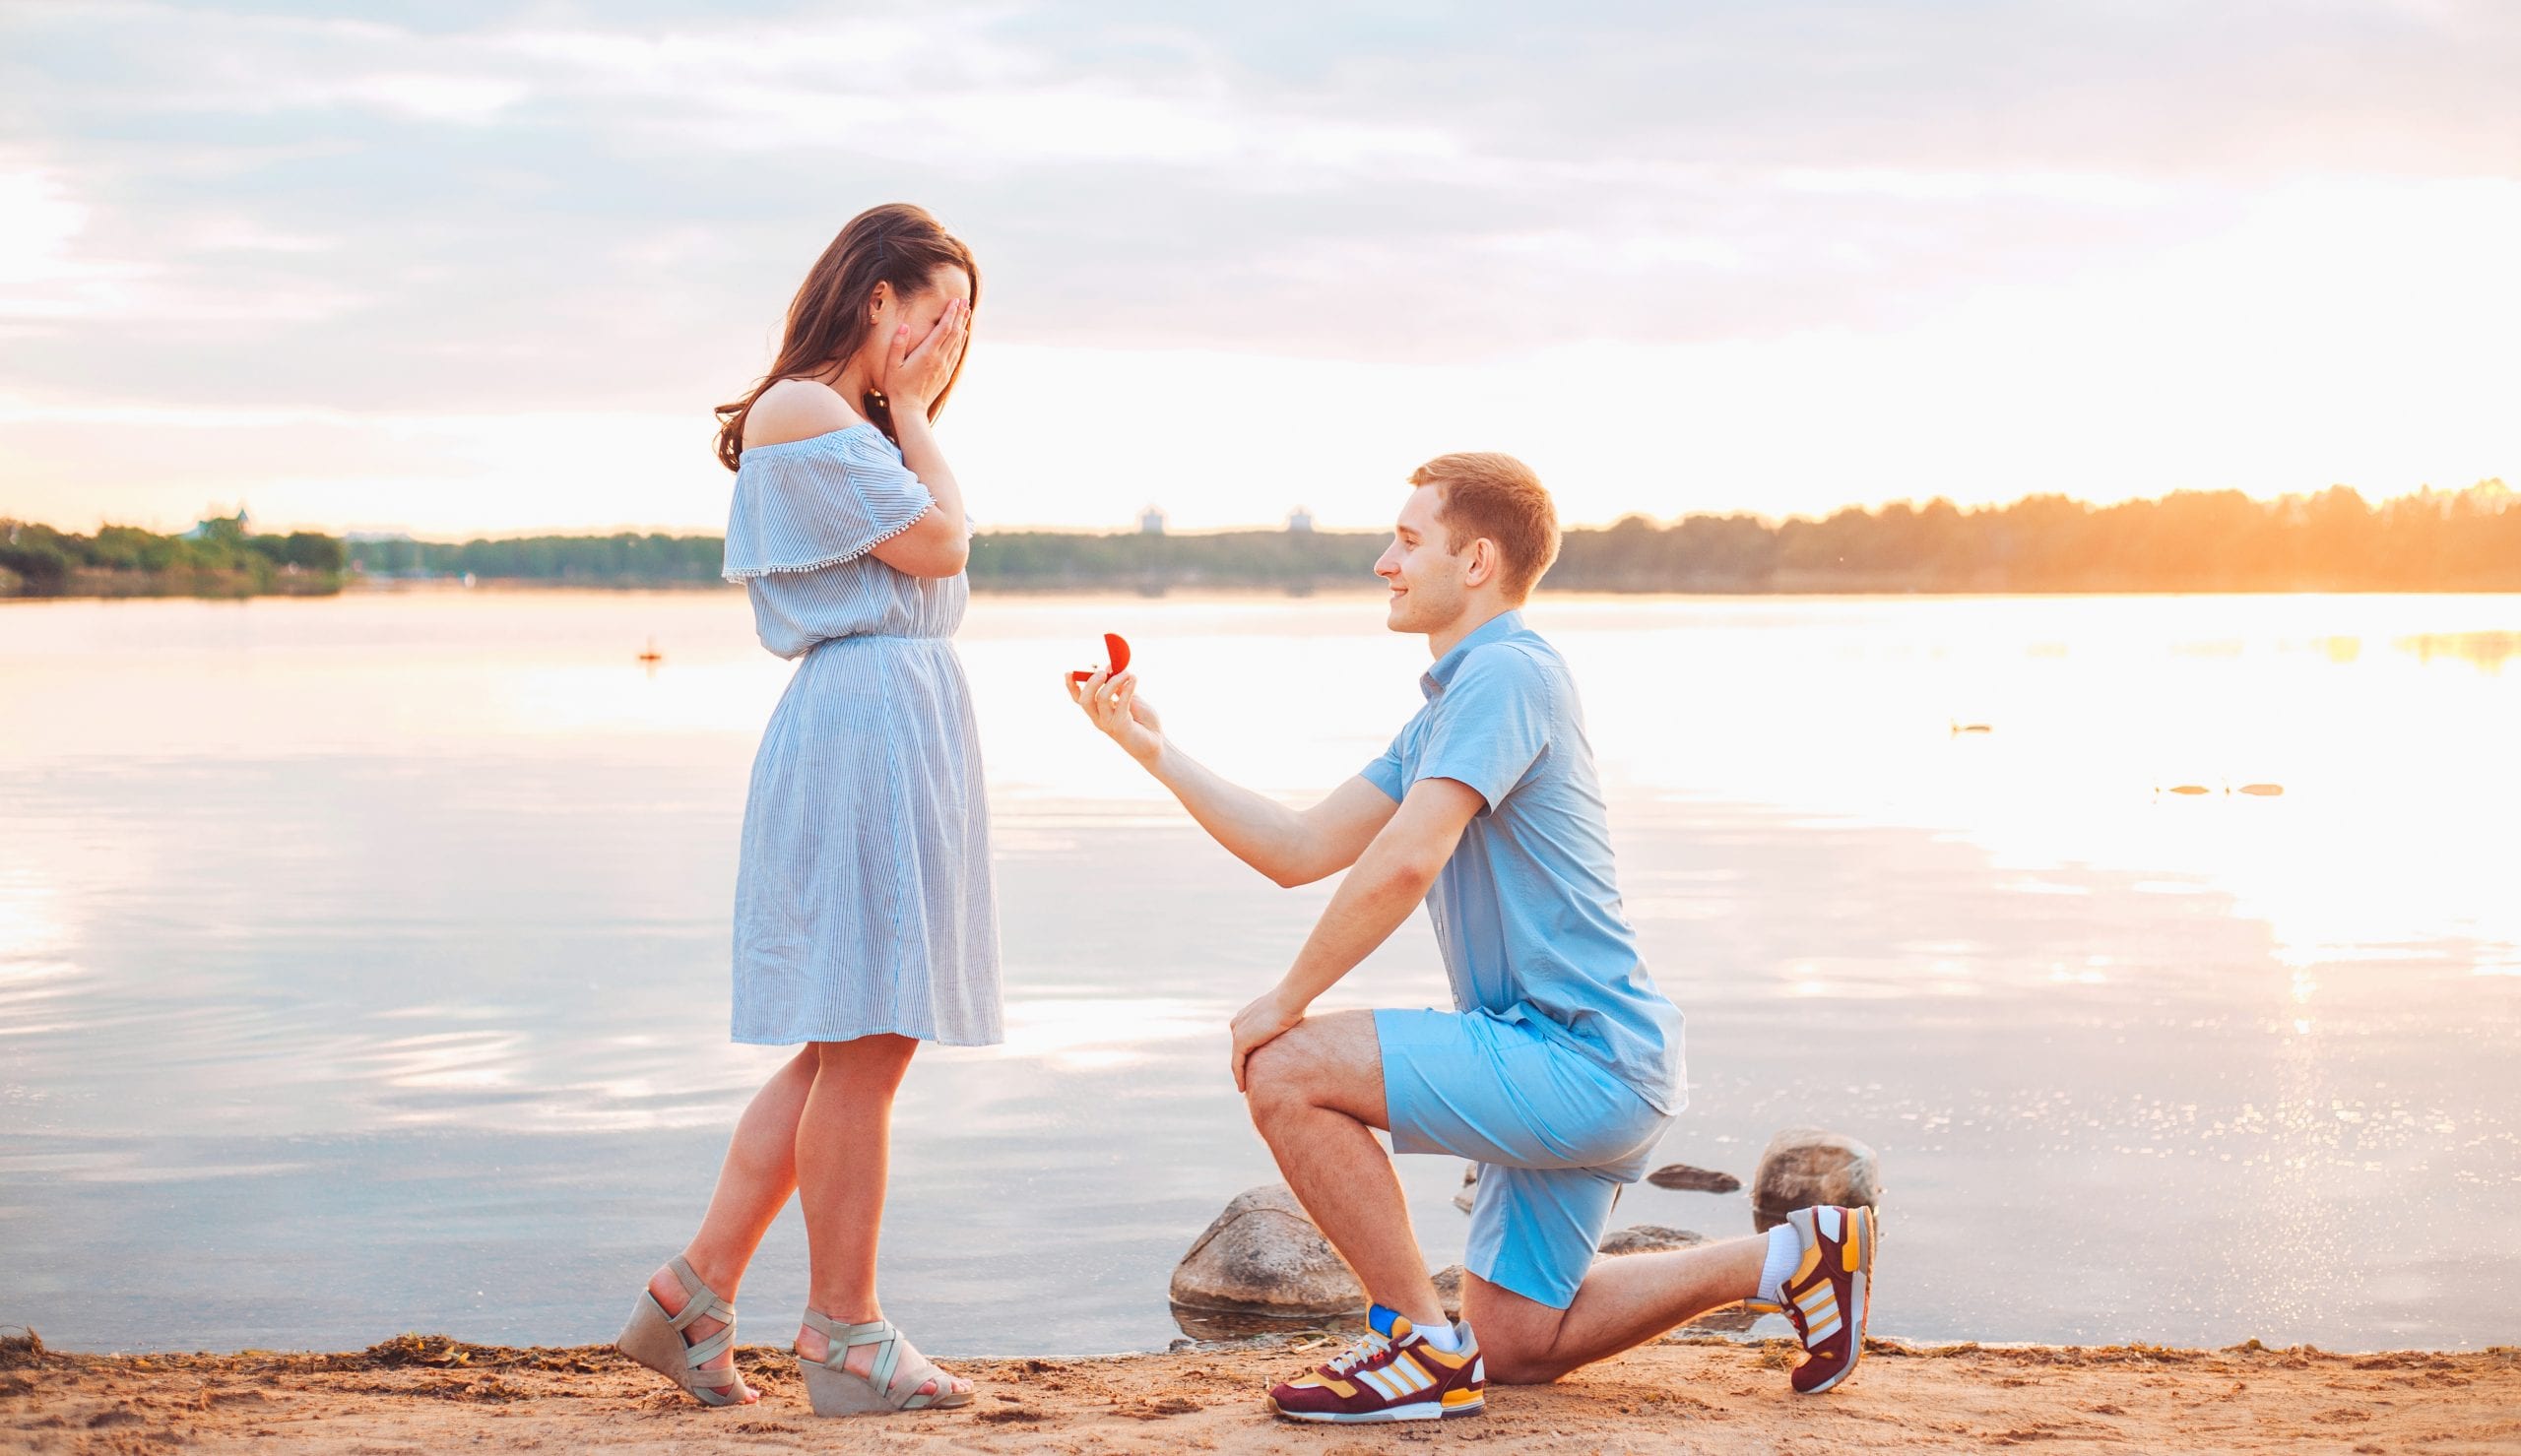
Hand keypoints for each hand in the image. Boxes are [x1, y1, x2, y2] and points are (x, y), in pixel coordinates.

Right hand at [876, 298, 968, 415]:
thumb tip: (904, 326)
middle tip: (965, 301)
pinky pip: (957, 353)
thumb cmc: (897, 386)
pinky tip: (963, 333)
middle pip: (954, 332)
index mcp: (927, 353)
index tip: (955, 301)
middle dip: (960, 315)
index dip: (950, 314)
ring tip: (966, 312)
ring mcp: (945, 367)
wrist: (911, 408)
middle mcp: (939, 359)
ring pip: (957, 342)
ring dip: (962, 325)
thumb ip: (898, 344)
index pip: (943, 329)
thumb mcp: (892, 365)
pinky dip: (961, 340)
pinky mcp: (946, 373)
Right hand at [1066, 667, 1163, 766]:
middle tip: (1104, 671)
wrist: (1157, 741)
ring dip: (1114, 681)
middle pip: (1085, 700)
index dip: (1071, 687)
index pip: (1079, 699)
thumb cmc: (1143, 721)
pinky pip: (1121, 703)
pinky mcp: (1121, 726)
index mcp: (1098, 711)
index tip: (1069, 672)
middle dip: (1092, 682)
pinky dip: (1127, 688)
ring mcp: (1109, 724)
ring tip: (1127, 673)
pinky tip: (1134, 679)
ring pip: (1102, 699)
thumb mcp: (1129, 699)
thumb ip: (1119, 686)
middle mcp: (1099, 718)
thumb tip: (1110, 668)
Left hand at [1229, 985, 1305, 1091]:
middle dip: (1241, 1067)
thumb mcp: (1282, 1016)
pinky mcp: (1240, 1041)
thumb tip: (1289, 1031)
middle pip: (1239, 1050)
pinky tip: (1243, 1087)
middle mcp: (1237, 1023)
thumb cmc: (1292, 1006)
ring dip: (1239, 1074)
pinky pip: (1237, 1063)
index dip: (1246, 1056)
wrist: (1289, 1000)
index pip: (1243, 1041)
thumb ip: (1278, 1026)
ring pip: (1237, 1058)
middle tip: (1246, 1083)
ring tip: (1244, 1088)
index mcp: (1244, 1017)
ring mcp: (1237, 1031)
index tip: (1251, 1069)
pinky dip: (1239, 1076)